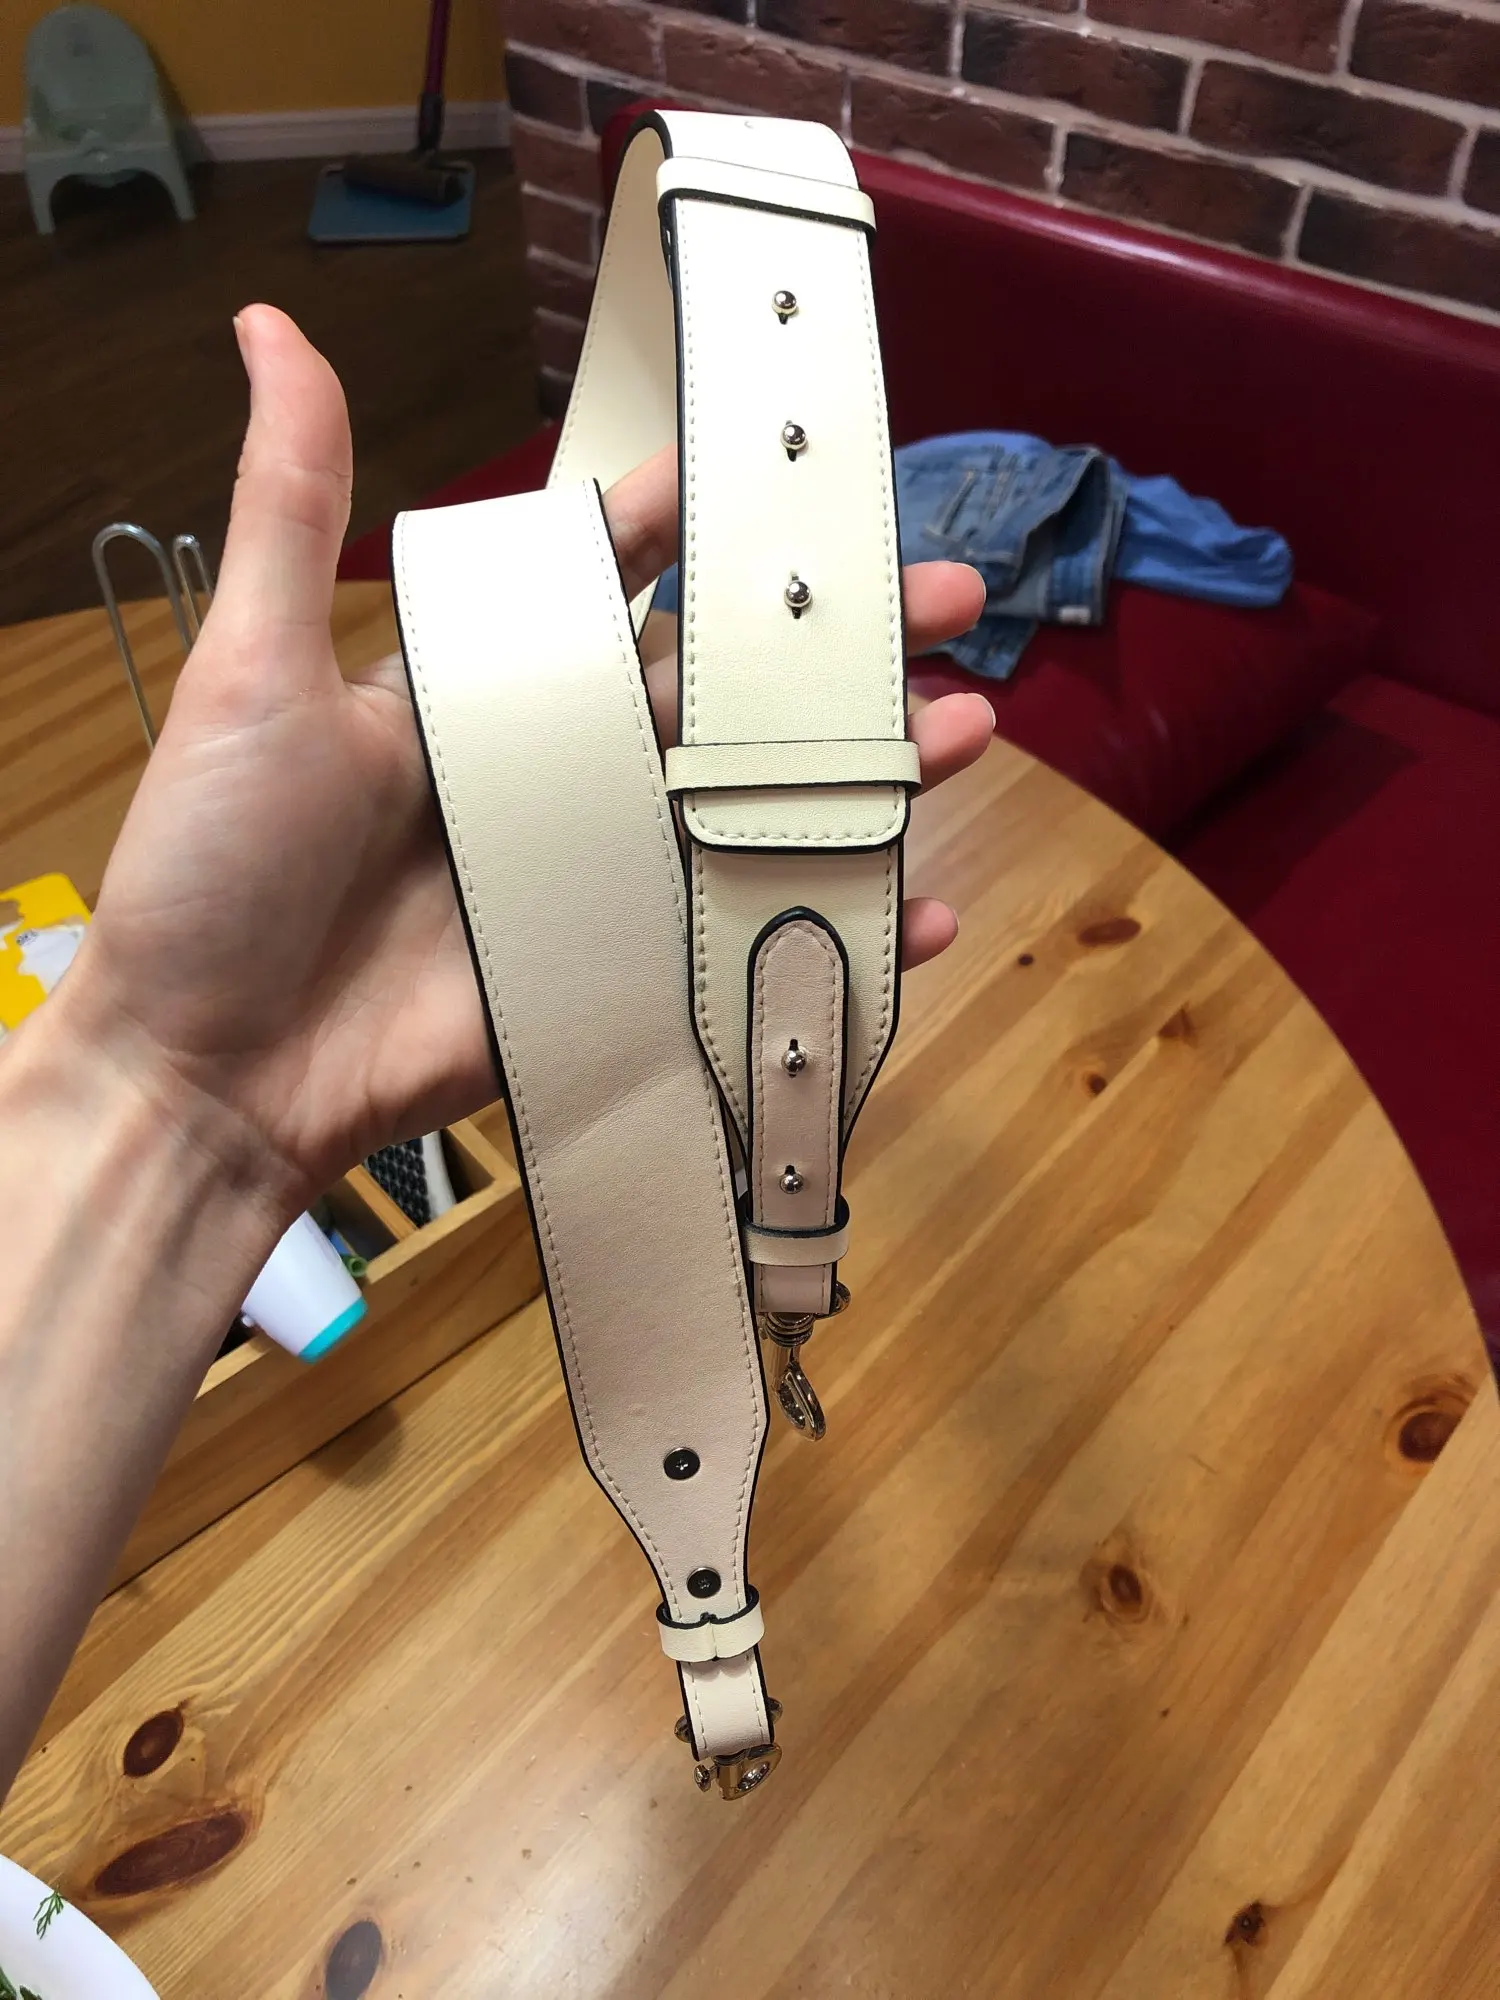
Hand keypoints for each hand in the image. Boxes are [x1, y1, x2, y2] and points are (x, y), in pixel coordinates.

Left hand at [57, 307, 990, 1214]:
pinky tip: (929, 909)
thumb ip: (290, 506)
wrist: (211, 1070)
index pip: (612, 581)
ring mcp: (597, 882)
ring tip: (973, 724)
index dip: (701, 527)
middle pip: (724, 695)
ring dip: (872, 772)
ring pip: (760, 809)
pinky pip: (749, 946)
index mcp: (485, 694)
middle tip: (950, 599)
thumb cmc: (217, 865)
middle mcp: (556, 777)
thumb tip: (269, 325)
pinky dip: (842, 934)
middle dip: (839, 647)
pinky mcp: (619, 980)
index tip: (788, 475)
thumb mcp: (252, 670)